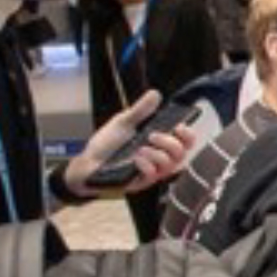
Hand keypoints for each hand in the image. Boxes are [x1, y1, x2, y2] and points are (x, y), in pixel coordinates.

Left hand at [65, 90, 196, 196]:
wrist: (87, 162)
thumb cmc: (107, 144)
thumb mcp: (123, 122)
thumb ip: (140, 110)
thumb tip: (155, 94)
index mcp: (160, 142)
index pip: (186, 141)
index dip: (188, 135)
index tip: (178, 127)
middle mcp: (160, 157)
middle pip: (182, 153)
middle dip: (171, 143)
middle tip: (152, 135)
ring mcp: (152, 171)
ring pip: (170, 165)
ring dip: (158, 154)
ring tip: (140, 148)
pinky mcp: (142, 182)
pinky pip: (153, 175)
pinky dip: (146, 164)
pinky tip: (135, 159)